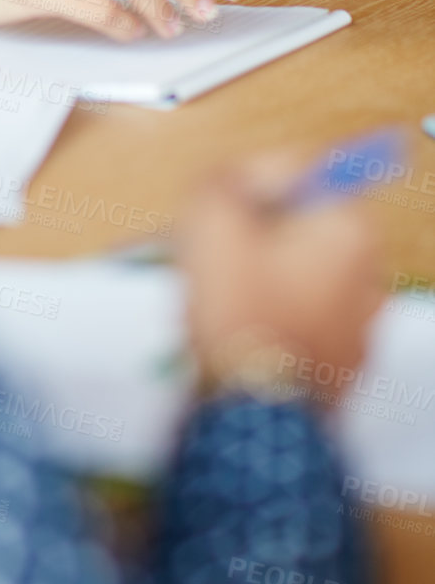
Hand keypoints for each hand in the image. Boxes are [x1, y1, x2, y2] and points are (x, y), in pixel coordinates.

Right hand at [181, 152, 383, 396]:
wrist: (254, 410)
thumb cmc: (240, 312)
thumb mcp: (212, 219)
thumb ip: (226, 178)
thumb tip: (239, 175)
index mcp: (350, 228)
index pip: (307, 172)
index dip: (257, 182)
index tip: (228, 206)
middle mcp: (370, 272)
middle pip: (306, 224)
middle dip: (260, 230)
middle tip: (219, 250)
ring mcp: (363, 324)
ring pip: (303, 273)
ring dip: (265, 273)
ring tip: (223, 295)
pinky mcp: (346, 363)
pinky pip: (306, 318)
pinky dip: (277, 315)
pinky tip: (243, 328)